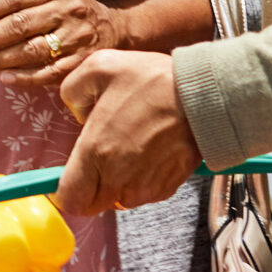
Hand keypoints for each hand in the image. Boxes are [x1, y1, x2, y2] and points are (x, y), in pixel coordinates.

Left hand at [0, 0, 122, 89]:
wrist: (115, 27)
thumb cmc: (68, 8)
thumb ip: (19, 0)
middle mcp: (66, 11)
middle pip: (19, 25)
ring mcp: (75, 38)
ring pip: (31, 50)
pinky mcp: (82, 62)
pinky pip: (50, 73)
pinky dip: (26, 77)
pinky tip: (4, 79)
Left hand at [55, 51, 198, 217]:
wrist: (205, 95)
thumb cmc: (153, 80)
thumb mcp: (99, 66)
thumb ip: (73, 91)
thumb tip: (77, 113)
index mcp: (95, 151)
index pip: (70, 199)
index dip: (66, 191)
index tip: (71, 174)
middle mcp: (118, 177)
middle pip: (93, 204)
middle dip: (91, 185)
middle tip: (101, 154)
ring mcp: (145, 187)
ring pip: (119, 199)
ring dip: (118, 180)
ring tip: (131, 144)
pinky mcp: (167, 188)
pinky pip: (144, 193)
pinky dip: (142, 178)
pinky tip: (150, 149)